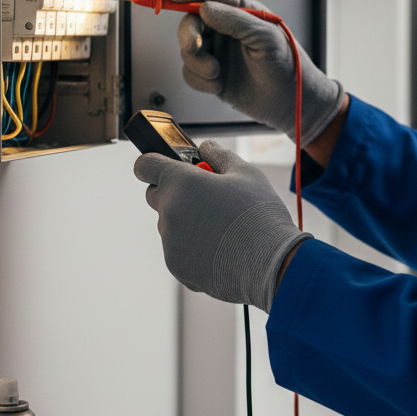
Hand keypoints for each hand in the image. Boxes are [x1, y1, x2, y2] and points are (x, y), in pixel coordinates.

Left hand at [135, 140, 311, 312]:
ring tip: (222, 227)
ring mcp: (170, 242)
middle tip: (205, 197)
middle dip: (175, 192)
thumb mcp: (245, 172)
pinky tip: (221, 248)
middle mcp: (169, 211)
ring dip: (185, 221)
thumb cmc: (259, 215)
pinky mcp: (176, 267)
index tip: (167, 167)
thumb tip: (205, 148)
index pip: (145, 165)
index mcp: (181, 183)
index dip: (154, 163)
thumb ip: (218, 155)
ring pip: (169, 224)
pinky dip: (193, 248)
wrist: (271, 264)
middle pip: (156, 195)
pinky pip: (178, 250)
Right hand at [168, 0, 343, 141]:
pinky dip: (199, 80)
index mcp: (242, 13)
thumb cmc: (287, 64)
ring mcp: (218, 53)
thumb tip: (204, 8)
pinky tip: (218, 85)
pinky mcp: (212, 76)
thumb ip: (235, 20)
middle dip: (188, 33)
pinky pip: (189, 73)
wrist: (290, 103)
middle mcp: (227, 30)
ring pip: (187, 49)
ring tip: (216, 73)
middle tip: (195, 45)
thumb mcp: (265, 37)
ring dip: (197, 62)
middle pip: (192, 21)